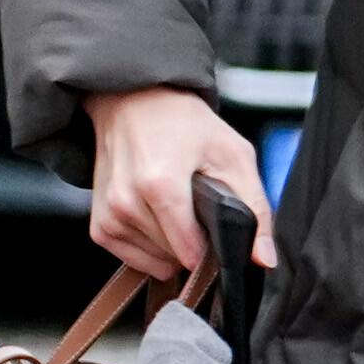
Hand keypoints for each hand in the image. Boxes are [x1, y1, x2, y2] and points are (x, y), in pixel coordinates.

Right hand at [81, 83, 261, 286]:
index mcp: (159, 185)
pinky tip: (159, 221)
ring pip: (155, 261)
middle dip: (194, 243)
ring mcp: (109, 214)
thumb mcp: (234, 156)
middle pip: (175, 256)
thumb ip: (255, 210)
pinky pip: (131, 258)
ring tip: (176, 208)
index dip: (214, 250)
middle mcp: (126, 202)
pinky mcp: (98, 225)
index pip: (190, 252)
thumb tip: (264, 259)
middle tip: (198, 207)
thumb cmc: (184, 124)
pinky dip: (150, 249)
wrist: (135, 102)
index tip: (219, 232)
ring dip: (172, 246)